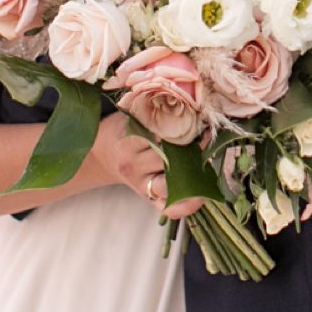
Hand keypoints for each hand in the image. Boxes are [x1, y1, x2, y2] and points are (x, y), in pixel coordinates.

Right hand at [88, 118, 203, 219]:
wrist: (103, 152)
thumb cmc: (124, 128)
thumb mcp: (132, 114)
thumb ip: (154, 110)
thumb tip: (191, 103)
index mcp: (128, 141)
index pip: (159, 135)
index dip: (182, 126)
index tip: (198, 118)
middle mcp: (133, 166)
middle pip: (169, 158)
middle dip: (192, 146)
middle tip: (208, 134)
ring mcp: (140, 185)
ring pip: (173, 182)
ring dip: (194, 171)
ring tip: (208, 158)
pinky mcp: (148, 199)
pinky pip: (170, 209)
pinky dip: (188, 204)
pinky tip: (201, 193)